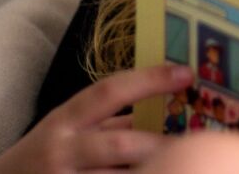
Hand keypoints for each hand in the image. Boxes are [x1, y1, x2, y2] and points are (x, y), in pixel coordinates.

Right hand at [0, 64, 192, 172]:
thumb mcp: (71, 130)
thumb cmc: (43, 156)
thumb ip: (113, 122)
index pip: (110, 90)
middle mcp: (62, 149)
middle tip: (196, 141)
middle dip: (159, 144)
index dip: (150, 80)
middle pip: (120, 143)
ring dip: (149, 171)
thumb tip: (171, 110)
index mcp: (66, 118)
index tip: (187, 73)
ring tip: (180, 165)